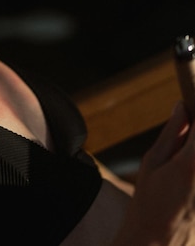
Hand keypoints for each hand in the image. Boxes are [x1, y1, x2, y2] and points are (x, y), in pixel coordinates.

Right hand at [114, 101, 194, 245]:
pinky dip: (192, 166)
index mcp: (193, 161)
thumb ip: (172, 132)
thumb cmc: (148, 202)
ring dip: (192, 149)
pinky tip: (184, 176)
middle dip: (193, 134)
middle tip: (186, 125)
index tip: (190, 106)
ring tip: (180, 161)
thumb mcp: (152, 161)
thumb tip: (182, 107)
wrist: (156, 244)